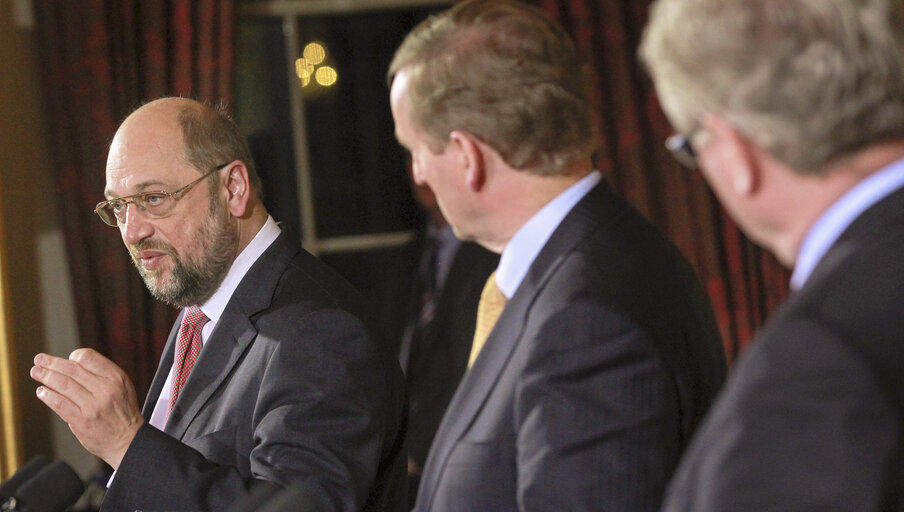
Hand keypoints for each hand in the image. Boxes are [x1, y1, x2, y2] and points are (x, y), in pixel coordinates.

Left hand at [31, 348, 143, 469]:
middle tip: (39, 359)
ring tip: (36, 372)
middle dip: (52, 363)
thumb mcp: (123, 386)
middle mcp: (106, 389)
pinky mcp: (82, 421)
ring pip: (64, 385)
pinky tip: (42, 392)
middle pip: (72, 370)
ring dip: (46, 377)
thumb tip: (74, 364)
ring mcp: (93, 406)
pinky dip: (48, 396)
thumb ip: (102, 374)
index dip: (73, 356)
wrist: (128, 440)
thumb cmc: (123, 412)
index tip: (66, 359)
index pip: (89, 358)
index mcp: (116, 378)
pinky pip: (60, 404)